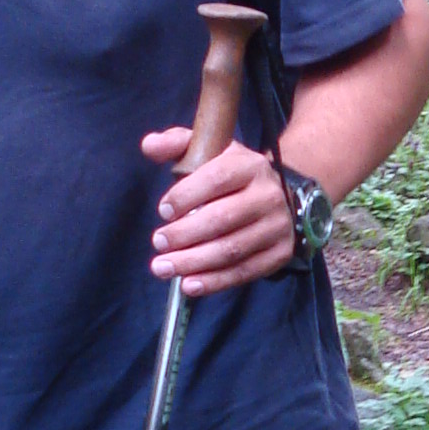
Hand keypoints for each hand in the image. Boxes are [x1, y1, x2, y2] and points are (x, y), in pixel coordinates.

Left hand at [141, 130, 296, 295]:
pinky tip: (188, 285)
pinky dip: (214, 281)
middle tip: (158, 243)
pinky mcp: (279, 253)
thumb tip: (148, 145)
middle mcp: (268, 195)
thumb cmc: (232, 174)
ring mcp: (277, 227)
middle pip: (223, 218)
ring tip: (163, 267)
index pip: (217, 179)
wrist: (280, 195)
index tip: (163, 210)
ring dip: (193, 262)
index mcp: (250, 166)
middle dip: (185, 234)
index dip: (187, 196)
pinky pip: (244, 271)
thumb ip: (176, 144)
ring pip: (232, 249)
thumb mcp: (209, 151)